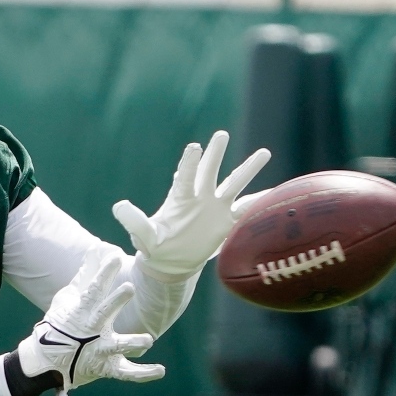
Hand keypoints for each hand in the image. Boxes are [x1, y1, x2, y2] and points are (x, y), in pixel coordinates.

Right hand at [17, 254, 163, 395]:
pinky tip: (161, 370)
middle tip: (130, 287)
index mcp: (81, 312)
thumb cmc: (58, 325)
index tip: (115, 257)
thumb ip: (83, 278)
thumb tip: (94, 251)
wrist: (46, 361)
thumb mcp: (65, 300)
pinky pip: (126, 373)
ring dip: (132, 342)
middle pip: (105, 312)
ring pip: (117, 346)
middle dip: (117, 300)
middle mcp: (92, 330)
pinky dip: (143, 374)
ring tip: (149, 339)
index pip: (94, 289)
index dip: (104, 273)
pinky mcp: (106, 367)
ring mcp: (99, 350)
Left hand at [112, 131, 270, 277]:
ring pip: (234, 184)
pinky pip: (247, 210)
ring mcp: (215, 208)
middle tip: (222, 134)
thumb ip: (134, 221)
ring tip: (264, 152)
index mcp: (180, 198)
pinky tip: (277, 194)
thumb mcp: (143, 234)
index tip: (195, 146)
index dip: (190, 162)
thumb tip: (118, 206)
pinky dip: (261, 203)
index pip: (186, 176)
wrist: (172, 262)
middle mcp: (200, 197)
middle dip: (216, 153)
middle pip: (210, 171)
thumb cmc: (155, 246)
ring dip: (248, 169)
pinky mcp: (227, 222)